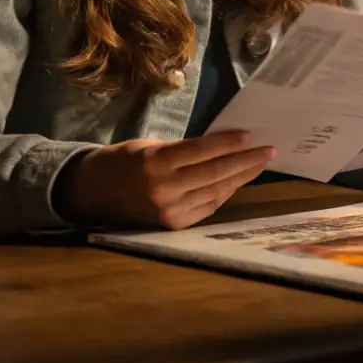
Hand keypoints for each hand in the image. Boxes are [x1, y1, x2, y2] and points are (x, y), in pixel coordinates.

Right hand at [55, 131, 275, 229]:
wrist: (93, 193)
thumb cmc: (124, 160)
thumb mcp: (151, 146)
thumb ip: (183, 150)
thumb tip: (222, 146)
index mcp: (156, 163)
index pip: (201, 152)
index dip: (228, 144)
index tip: (251, 136)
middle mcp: (164, 189)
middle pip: (214, 173)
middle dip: (245, 161)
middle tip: (269, 151)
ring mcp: (169, 211)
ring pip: (215, 191)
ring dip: (241, 177)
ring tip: (260, 164)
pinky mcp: (173, 225)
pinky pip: (207, 206)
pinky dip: (224, 192)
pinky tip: (238, 180)